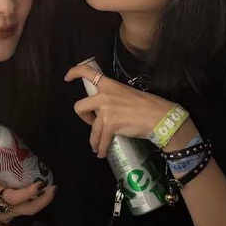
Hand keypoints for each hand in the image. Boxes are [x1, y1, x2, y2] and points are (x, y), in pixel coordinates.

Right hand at [0, 166, 56, 223]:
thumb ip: (1, 164)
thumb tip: (14, 151)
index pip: (19, 196)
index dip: (32, 190)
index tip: (42, 183)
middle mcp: (6, 210)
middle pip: (30, 209)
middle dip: (45, 200)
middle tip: (54, 188)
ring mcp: (7, 216)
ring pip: (28, 211)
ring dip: (41, 201)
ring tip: (50, 189)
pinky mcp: (6, 217)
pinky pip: (23, 211)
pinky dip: (32, 203)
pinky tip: (38, 194)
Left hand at [64, 62, 179, 158]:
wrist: (158, 116)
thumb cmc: (147, 105)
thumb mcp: (126, 93)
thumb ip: (113, 97)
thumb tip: (106, 109)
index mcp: (109, 85)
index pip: (87, 72)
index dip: (74, 73)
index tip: (67, 78)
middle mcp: (104, 96)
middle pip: (79, 107)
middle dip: (84, 118)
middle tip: (93, 122)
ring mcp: (106, 111)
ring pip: (91, 129)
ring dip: (94, 140)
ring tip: (97, 146)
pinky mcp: (110, 125)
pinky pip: (101, 140)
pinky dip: (101, 148)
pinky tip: (102, 153)